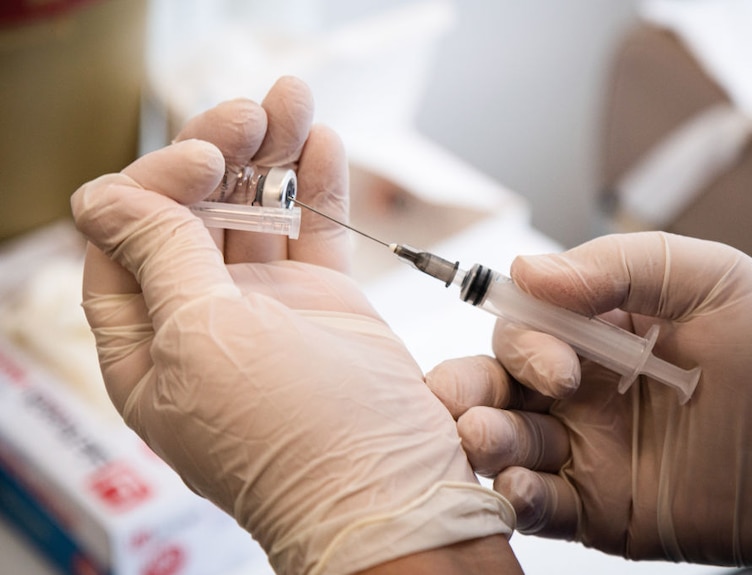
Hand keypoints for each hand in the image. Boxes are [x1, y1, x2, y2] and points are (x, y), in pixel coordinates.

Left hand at [72, 77, 513, 574]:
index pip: (125, 237)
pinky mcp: (327, 305)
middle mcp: (203, 323)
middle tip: (253, 111)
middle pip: (192, 214)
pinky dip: (317, 189)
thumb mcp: (204, 342)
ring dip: (271, 156)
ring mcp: (268, 312)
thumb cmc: (290, 441)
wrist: (389, 491)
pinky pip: (313, 234)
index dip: (156, 185)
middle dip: (218, 152)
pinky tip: (322, 145)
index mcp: (149, 343)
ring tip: (295, 101)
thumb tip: (103, 197)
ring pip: (256, 216)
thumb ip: (159, 258)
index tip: (204, 161)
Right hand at [426, 232, 751, 565]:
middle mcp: (578, 388)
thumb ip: (619, 264)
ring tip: (489, 445)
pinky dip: (518, 498)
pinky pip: (538, 503)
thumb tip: (527, 268)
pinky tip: (522, 490)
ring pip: (502, 443)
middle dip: (468, 393)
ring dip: (485, 443)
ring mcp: (584, 448)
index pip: (522, 326)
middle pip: (492, 384)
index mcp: (596, 331)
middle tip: (473, 411)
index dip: (523, 343)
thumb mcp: (712, 278)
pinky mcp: (595, 507)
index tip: (563, 369)